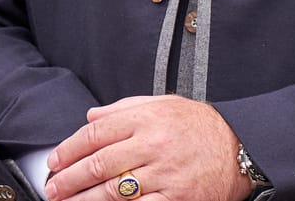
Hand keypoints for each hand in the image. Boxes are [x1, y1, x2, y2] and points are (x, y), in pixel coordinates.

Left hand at [43, 95, 249, 200]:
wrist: (241, 148)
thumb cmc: (201, 127)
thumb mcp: (166, 104)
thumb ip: (126, 107)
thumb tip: (91, 115)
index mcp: (148, 118)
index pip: (96, 133)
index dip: (69, 148)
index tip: (55, 160)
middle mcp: (154, 144)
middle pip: (98, 163)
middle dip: (68, 179)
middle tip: (53, 188)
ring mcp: (164, 173)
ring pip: (111, 191)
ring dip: (83, 200)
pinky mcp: (175, 198)